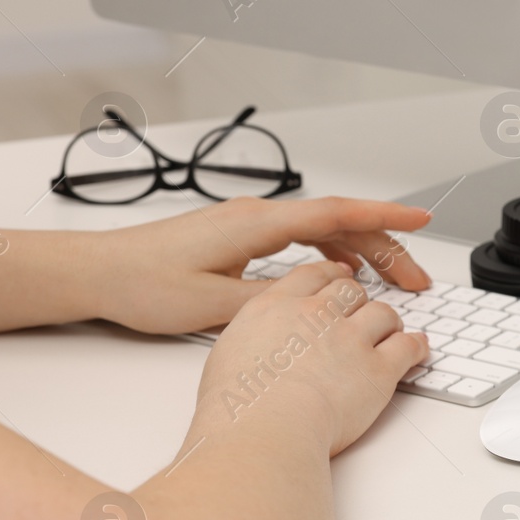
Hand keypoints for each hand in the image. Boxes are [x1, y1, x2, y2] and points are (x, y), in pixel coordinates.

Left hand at [90, 197, 433, 333]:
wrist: (98, 273)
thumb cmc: (144, 284)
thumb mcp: (217, 305)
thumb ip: (275, 300)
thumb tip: (321, 299)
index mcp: (257, 224)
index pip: (337, 214)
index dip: (385, 217)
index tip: (421, 221)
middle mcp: (256, 217)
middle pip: (339, 223)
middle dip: (385, 248)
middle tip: (415, 279)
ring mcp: (248, 225)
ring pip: (322, 231)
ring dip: (360, 253)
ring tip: (387, 282)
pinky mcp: (239, 237)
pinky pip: (300, 239)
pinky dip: (330, 254)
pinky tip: (339, 275)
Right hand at [192, 260, 430, 454]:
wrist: (263, 431)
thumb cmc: (238, 408)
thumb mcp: (228, 356)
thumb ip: (253, 340)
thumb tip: (261, 348)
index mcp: (274, 308)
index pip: (311, 276)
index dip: (331, 277)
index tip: (338, 280)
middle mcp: (315, 315)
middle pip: (350, 291)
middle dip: (359, 302)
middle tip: (362, 316)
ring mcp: (350, 339)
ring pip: (382, 313)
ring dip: (388, 323)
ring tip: (389, 335)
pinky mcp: (377, 369)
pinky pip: (407, 347)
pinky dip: (415, 347)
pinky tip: (417, 350)